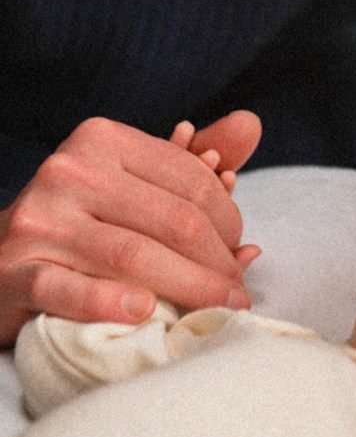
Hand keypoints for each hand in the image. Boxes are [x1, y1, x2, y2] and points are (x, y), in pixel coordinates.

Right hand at [0, 111, 262, 345]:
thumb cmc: (81, 220)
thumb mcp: (132, 180)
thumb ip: (192, 158)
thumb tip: (251, 124)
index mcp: (102, 140)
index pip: (188, 178)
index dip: (228, 219)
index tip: (242, 250)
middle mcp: (69, 171)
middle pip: (170, 220)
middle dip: (217, 260)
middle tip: (239, 289)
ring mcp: (38, 222)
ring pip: (132, 256)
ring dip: (189, 288)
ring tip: (221, 308)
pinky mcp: (14, 271)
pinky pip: (67, 290)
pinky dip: (111, 302)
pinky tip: (146, 312)